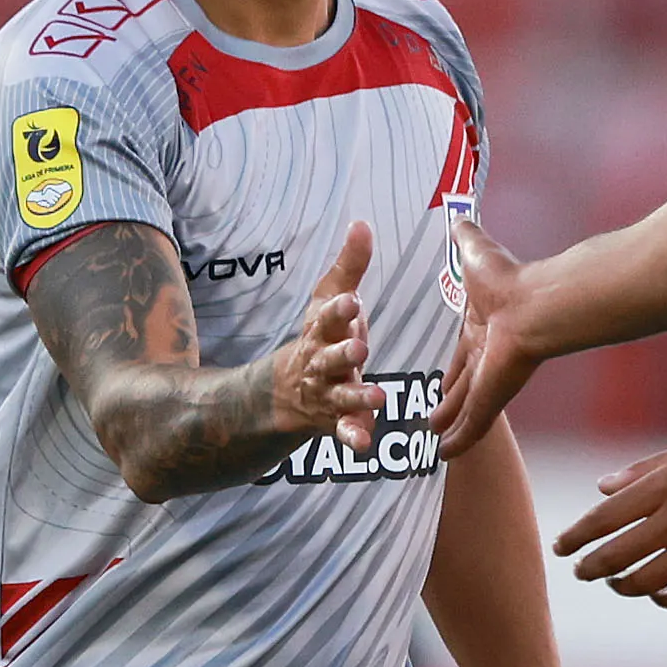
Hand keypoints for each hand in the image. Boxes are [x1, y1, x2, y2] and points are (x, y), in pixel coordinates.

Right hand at [268, 222, 382, 451]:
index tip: (351, 301)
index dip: (338, 311)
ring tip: (377, 396)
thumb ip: (349, 265)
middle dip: (343, 352)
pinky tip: (365, 444)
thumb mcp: (329, 299)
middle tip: (360, 346)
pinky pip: (344, 432)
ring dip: (356, 396)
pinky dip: (352, 437)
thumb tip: (362, 222)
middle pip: (330, 357)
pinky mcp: (336, 420)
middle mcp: (321, 362)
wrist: (289, 389)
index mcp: (321, 331)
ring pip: (340, 395)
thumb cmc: (322, 334)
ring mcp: (327, 393)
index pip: (327, 318)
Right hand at [434, 216, 548, 454]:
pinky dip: (460, 440)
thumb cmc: (507, 279)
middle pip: (462, 387)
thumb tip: (458, 212)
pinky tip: (446, 457)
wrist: (533, 304)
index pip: (462, 356)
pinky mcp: (492, 396)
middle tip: (431, 422)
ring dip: (452, 427)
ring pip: (466, 411)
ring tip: (435, 446)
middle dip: (448, 404)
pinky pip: (473, 424)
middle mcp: (486, 357)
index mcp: (480, 329)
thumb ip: (465, 236)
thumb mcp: (475, 251)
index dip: (451, 371)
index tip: (440, 384)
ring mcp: (490, 380)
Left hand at [555, 426, 666, 608]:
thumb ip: (645, 471)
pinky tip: (655, 593)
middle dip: (590, 567)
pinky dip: (662, 600)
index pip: (605, 517)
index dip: (576, 535)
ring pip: (645, 582)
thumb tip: (602, 488)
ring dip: (622, 586)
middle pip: (616, 555)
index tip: (561, 546)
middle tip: (580, 571)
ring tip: (614, 582)